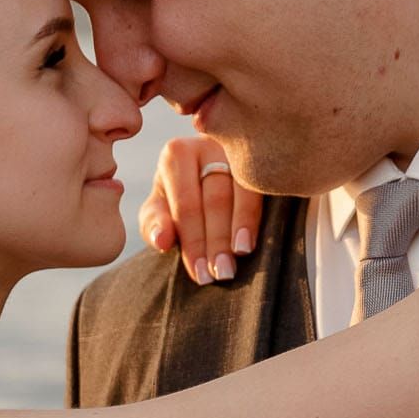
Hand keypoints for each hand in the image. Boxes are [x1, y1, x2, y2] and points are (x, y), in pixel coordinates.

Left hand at [137, 138, 263, 285]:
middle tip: (221, 273)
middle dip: (217, 240)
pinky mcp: (261, 157)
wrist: (206, 176)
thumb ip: (155, 224)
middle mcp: (208, 143)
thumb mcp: (160, 209)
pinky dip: (258, 215)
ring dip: (241, 227)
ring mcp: (238, 147)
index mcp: (177, 154)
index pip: (186, 203)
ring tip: (239, 257)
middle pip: (215, 197)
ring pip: (242, 190)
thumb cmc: (179, 199)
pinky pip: (264, 186)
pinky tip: (256, 240)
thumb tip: (162, 241)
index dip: (193, 241)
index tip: (201, 274)